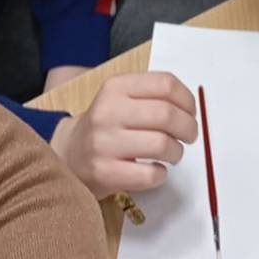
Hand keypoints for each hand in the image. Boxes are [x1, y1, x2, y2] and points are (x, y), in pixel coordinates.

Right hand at [51, 71, 197, 199]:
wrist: (67, 155)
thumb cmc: (105, 126)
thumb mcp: (120, 98)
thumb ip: (152, 96)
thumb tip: (190, 109)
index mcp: (115, 87)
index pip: (165, 84)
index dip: (187, 99)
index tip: (191, 112)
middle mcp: (108, 112)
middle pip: (167, 114)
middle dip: (188, 127)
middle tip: (189, 135)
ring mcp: (104, 143)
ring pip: (162, 144)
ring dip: (176, 152)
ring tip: (172, 154)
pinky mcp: (104, 173)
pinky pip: (149, 174)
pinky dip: (161, 174)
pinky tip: (156, 171)